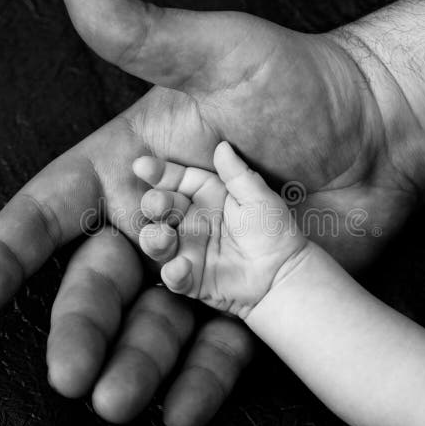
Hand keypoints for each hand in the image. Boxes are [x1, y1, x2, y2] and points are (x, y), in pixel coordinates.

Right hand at [0, 0, 424, 425]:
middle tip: (68, 374)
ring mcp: (205, 265)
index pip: (52, 210)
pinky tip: (182, 410)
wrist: (381, 130)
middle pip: (100, 282)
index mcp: (132, 168)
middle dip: (78, 327)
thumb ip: (147, 38)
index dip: (10, 251)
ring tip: (119, 401)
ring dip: (133, 364)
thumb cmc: (301, 82)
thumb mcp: (220, 54)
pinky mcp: (253, 297)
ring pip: (154, 324)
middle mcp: (158, 222)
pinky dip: (201, 379)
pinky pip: (221, 346)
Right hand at [134, 142, 307, 317]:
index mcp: (207, 197)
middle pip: (160, 209)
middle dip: (153, 204)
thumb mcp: (257, 198)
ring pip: (157, 241)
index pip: (177, 180)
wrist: (284, 273)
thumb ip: (237, 174)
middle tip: (158, 204)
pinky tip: (183, 267)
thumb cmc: (274, 230)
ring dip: (154, 238)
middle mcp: (192, 222)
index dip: (159, 173)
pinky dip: (173, 273)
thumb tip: (222, 146)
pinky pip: (172, 277)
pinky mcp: (191, 279)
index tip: (141, 165)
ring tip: (165, 237)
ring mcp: (188, 250)